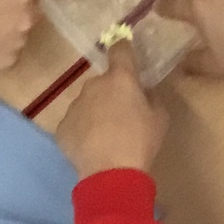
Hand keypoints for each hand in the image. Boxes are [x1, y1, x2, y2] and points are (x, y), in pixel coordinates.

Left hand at [55, 42, 169, 178]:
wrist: (111, 173)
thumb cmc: (140, 142)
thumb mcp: (160, 118)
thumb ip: (152, 97)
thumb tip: (143, 91)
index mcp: (120, 79)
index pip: (120, 50)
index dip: (124, 49)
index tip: (126, 52)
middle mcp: (94, 85)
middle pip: (103, 82)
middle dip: (111, 93)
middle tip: (122, 115)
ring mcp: (74, 105)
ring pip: (87, 103)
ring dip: (96, 112)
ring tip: (106, 136)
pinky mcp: (62, 126)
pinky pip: (75, 123)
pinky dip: (83, 131)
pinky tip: (92, 147)